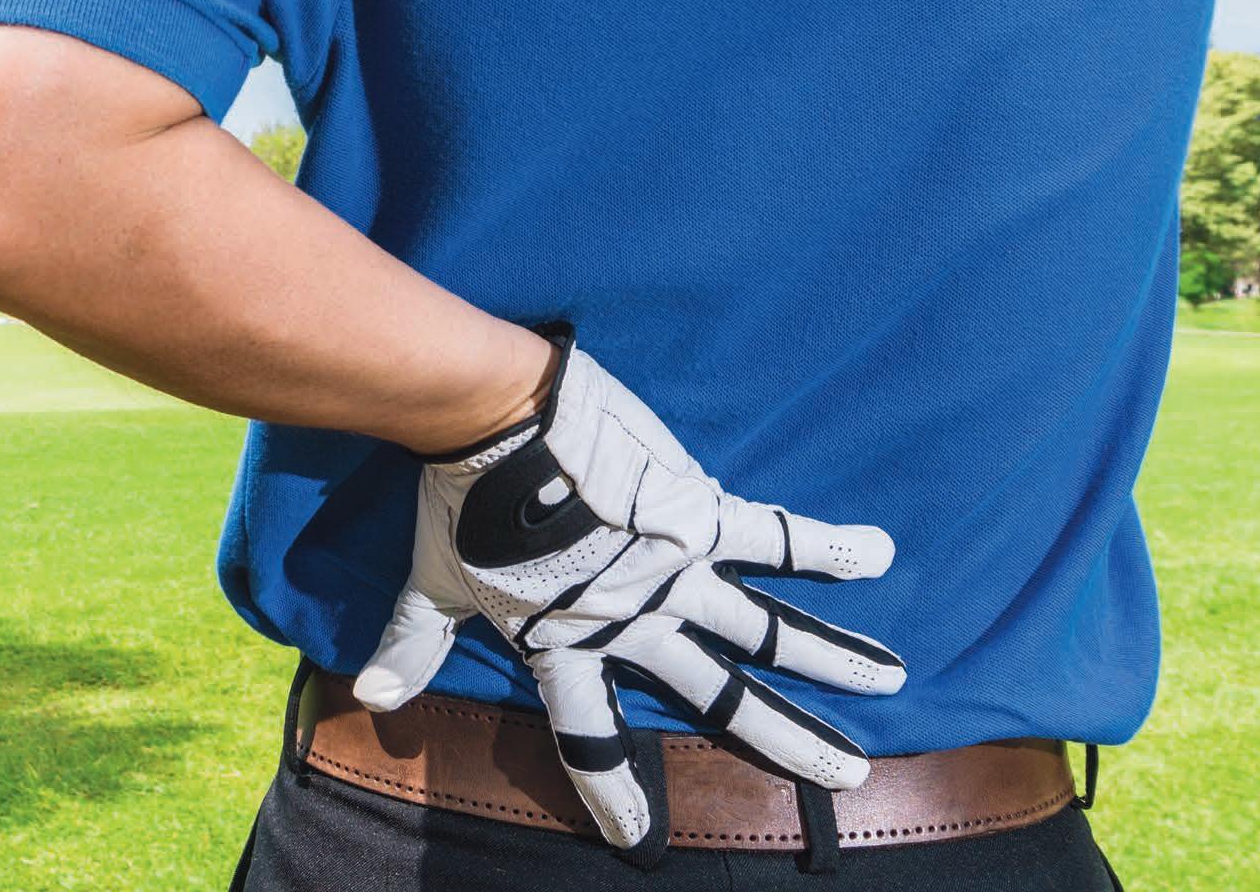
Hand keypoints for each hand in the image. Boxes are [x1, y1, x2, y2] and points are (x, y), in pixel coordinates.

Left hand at [353, 329, 903, 862]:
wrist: (495, 419)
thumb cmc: (458, 501)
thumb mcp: (432, 583)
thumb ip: (408, 646)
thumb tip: (370, 699)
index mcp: (563, 646)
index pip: (590, 736)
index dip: (612, 790)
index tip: (636, 840)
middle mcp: (631, 623)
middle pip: (718, 696)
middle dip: (785, 740)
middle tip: (842, 775)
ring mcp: (672, 571)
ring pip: (766, 627)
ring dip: (831, 655)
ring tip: (888, 679)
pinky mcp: (696, 510)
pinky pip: (772, 534)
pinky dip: (825, 545)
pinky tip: (879, 553)